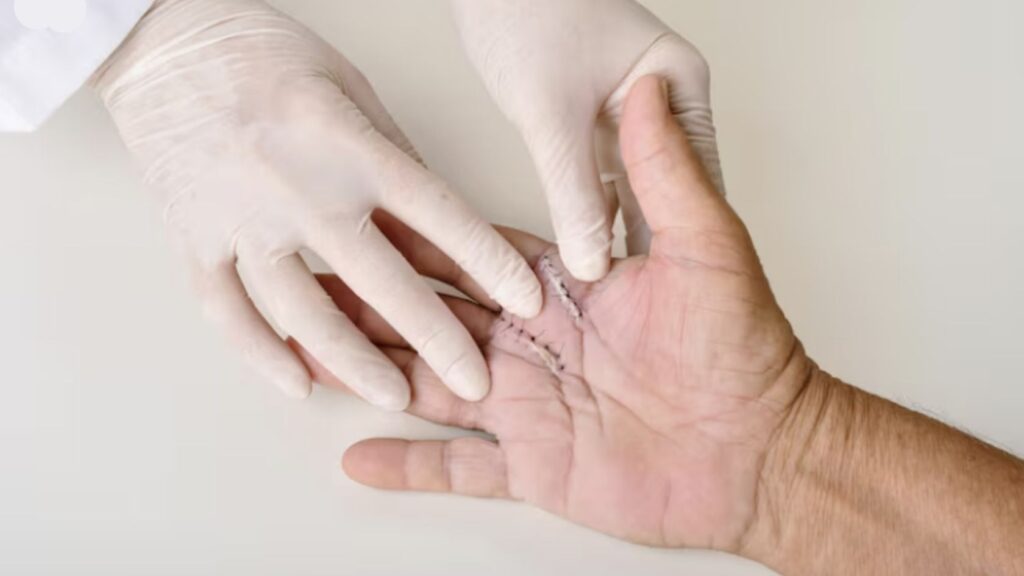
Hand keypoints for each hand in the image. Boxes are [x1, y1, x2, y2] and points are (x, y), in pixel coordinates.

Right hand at [91, 0, 541, 408]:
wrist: (162, 42)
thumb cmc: (262, 53)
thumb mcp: (349, 87)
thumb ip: (393, 154)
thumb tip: (435, 217)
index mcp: (347, 143)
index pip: (436, 212)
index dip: (487, 261)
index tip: (525, 299)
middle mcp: (298, 188)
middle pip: (381, 278)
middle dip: (435, 338)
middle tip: (475, 382)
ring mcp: (240, 219)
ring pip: (303, 310)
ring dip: (354, 361)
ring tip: (395, 395)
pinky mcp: (193, 238)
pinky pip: (227, 311)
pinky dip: (261, 353)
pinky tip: (297, 383)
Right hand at [307, 77, 809, 549]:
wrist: (763, 451)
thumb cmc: (744, 351)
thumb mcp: (705, 247)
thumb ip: (663, 174)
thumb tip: (646, 92)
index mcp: (562, 292)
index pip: (471, 256)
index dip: (417, 238)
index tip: (365, 213)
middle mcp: (534, 345)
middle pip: (432, 315)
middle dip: (372, 298)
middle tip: (313, 279)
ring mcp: (529, 406)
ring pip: (428, 382)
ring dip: (371, 368)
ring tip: (312, 354)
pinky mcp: (535, 465)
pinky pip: (458, 464)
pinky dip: (409, 461)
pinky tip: (359, 456)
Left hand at [452, 0, 724, 279]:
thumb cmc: (526, 12)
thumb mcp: (551, 115)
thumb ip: (573, 193)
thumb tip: (591, 260)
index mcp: (678, 89)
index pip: (694, 185)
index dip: (676, 247)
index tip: (661, 305)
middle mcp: (662, 106)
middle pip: (664, 194)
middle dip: (647, 251)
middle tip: (635, 319)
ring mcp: (628, 118)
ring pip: (628, 194)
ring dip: (612, 236)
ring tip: (606, 304)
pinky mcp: (592, 127)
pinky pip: (596, 185)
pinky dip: (585, 216)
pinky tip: (575, 256)